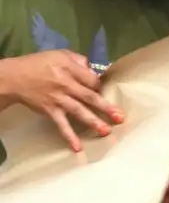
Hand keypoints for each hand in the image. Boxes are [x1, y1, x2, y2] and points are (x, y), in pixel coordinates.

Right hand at [0, 51, 123, 151]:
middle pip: (90, 97)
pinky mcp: (50, 111)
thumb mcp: (59, 54)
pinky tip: (78, 147)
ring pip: (80, 111)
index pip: (92, 79)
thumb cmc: (38, 64)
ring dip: (94, 122)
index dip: (100, 86)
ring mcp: (59, 100)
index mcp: (70, 69)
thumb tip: (93, 69)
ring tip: (106, 131)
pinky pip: (62, 125)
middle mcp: (66, 85)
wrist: (14, 78)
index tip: (104, 92)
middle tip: (120, 117)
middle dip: (107, 107)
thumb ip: (78, 60)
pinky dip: (69, 136)